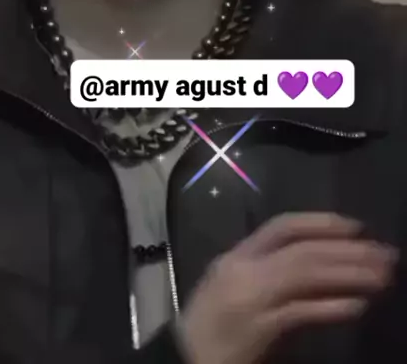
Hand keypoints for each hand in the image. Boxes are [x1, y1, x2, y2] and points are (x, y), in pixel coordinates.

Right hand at [176, 212, 395, 363]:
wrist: (186, 359)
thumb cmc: (212, 325)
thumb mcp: (237, 286)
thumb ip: (270, 271)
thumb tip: (323, 265)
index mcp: (238, 255)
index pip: (283, 226)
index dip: (321, 223)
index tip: (357, 226)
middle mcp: (245, 270)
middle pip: (302, 251)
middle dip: (347, 251)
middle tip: (385, 255)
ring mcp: (251, 298)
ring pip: (305, 274)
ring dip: (348, 274)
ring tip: (381, 278)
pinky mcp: (258, 330)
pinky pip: (300, 313)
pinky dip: (331, 308)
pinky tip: (357, 307)